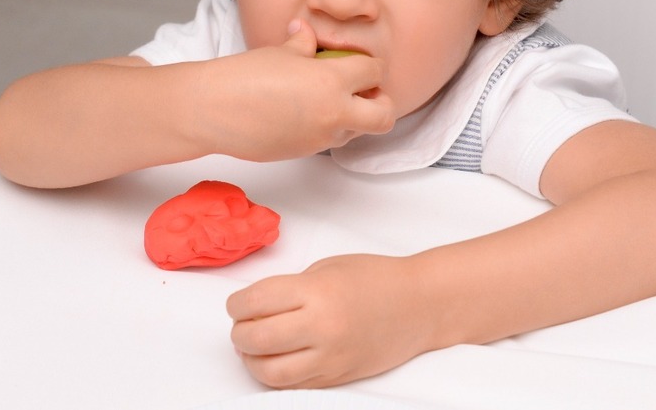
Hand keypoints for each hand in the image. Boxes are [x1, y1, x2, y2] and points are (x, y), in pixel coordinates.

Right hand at [204, 21, 395, 161]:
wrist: (214, 110)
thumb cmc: (245, 75)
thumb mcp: (281, 52)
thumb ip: (303, 44)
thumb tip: (305, 32)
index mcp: (332, 81)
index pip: (375, 72)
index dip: (370, 66)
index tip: (361, 64)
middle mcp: (334, 112)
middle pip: (385, 114)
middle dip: (381, 102)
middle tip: (363, 92)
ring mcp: (321, 137)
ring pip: (359, 132)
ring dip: (354, 118)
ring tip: (330, 101)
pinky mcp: (305, 152)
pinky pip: (330, 141)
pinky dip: (328, 129)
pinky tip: (306, 114)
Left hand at [226, 254, 430, 387]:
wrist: (419, 305)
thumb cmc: (376, 279)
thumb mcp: (328, 268)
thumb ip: (291, 288)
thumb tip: (255, 308)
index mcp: (317, 291)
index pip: (255, 302)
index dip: (236, 304)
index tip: (236, 304)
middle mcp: (322, 327)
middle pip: (256, 339)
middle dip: (239, 332)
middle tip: (241, 325)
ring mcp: (331, 357)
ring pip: (270, 372)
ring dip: (252, 360)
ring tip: (254, 347)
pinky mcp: (338, 377)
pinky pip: (294, 386)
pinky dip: (277, 375)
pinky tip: (277, 360)